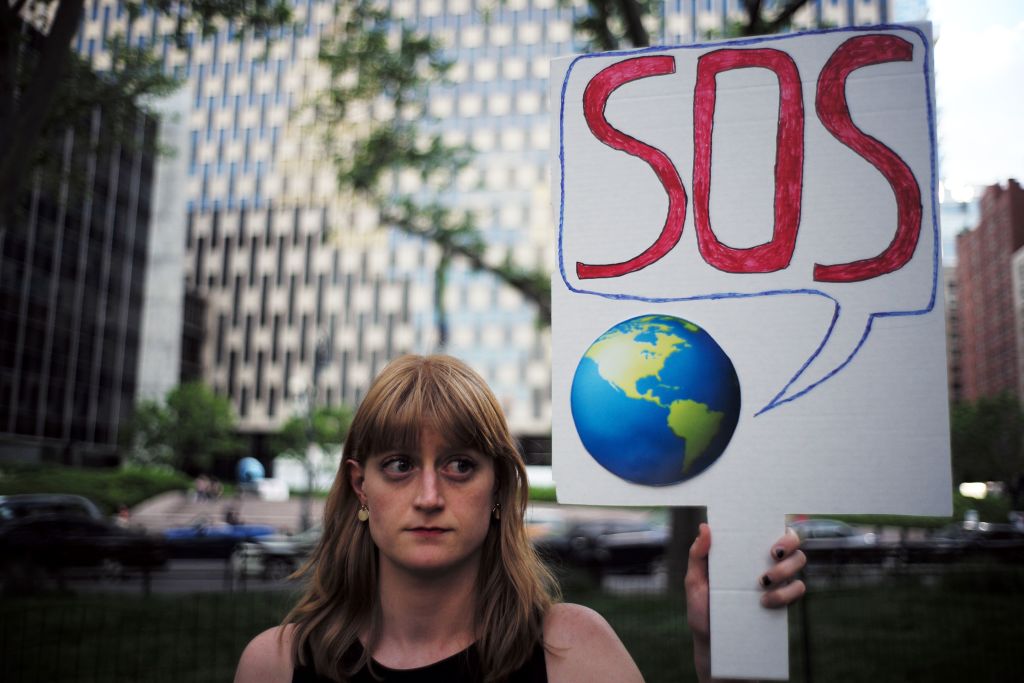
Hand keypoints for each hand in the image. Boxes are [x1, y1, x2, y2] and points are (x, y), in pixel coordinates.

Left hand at [685, 524, 805, 681]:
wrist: (716, 649)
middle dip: (788, 543)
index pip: (767, 530)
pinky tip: (766, 602)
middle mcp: (764, 565)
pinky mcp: (784, 603)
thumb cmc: (703, 613)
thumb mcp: (695, 584)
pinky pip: (799, 589)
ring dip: (785, 570)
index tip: (768, 532)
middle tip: (771, 555)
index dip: (775, 524)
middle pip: (792, 543)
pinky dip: (786, 593)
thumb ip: (697, 556)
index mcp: (743, 555)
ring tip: (761, 584)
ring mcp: (777, 583)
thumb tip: (705, 527)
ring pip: (799, 564)